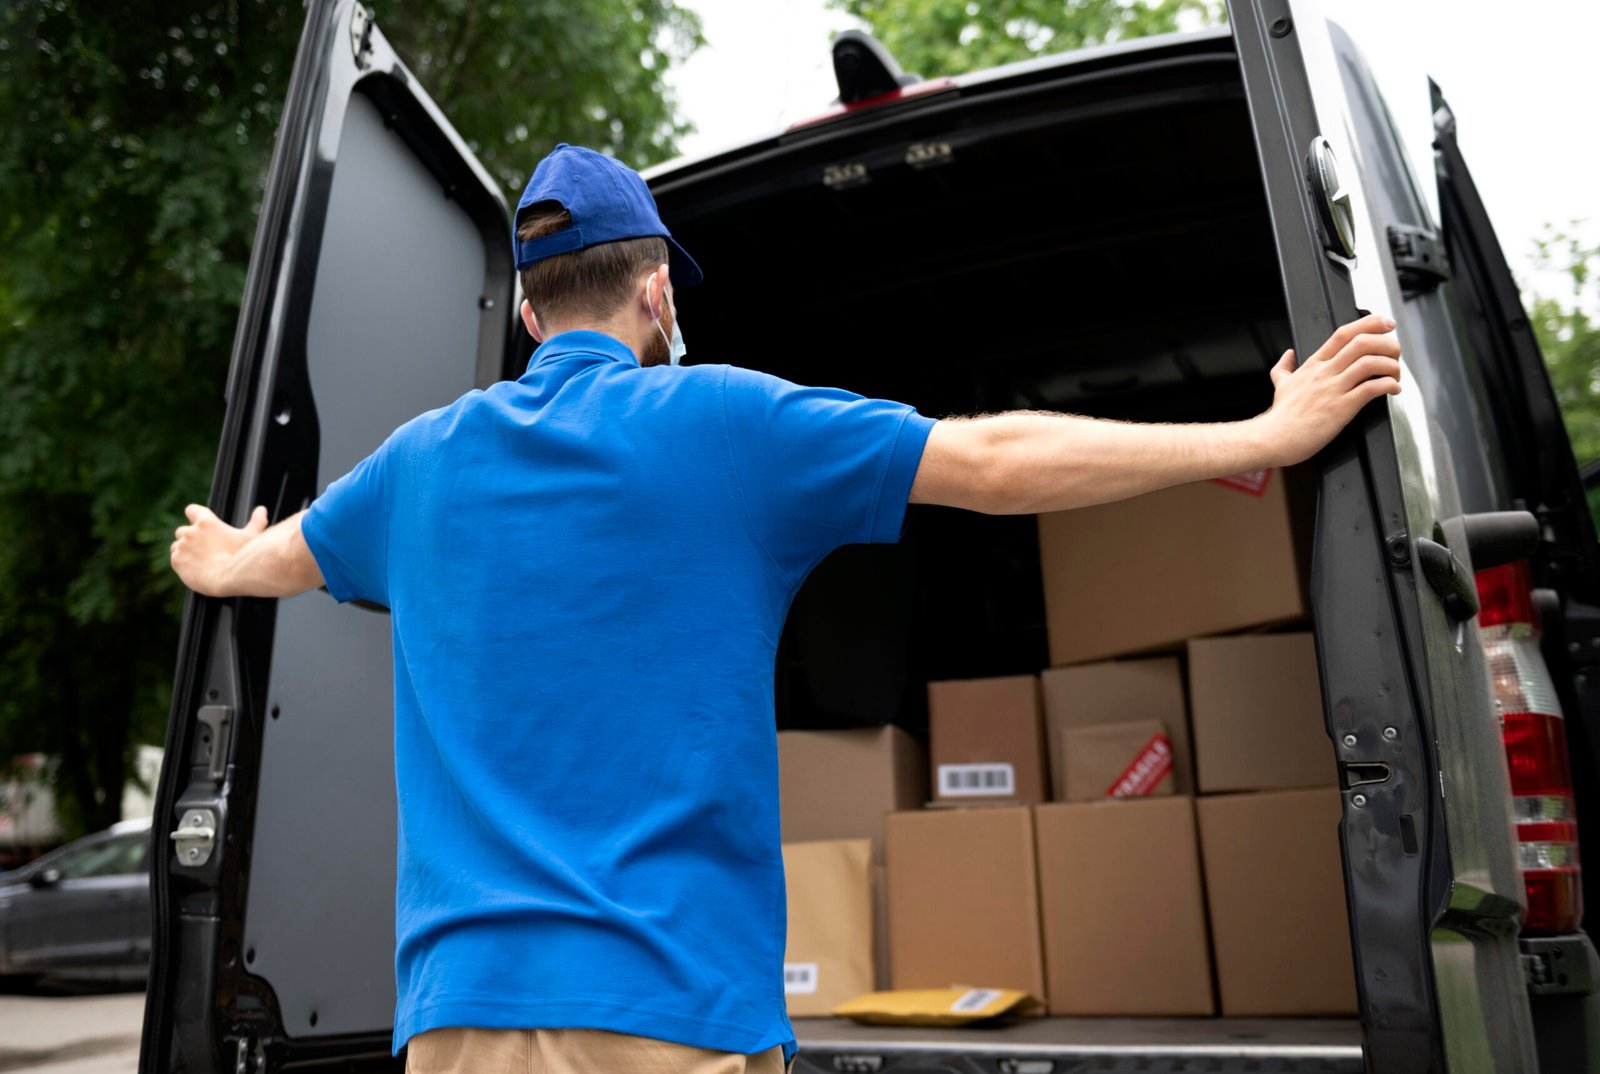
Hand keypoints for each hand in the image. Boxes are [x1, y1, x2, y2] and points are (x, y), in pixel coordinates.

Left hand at [171, 504, 268, 595]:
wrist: (229, 579)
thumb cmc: (242, 557)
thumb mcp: (252, 537)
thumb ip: (256, 522)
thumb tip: (261, 510)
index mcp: (206, 522)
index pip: (192, 510)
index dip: (195, 516)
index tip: (200, 524)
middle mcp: (190, 532)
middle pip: (183, 530)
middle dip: (190, 537)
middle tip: (203, 548)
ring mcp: (182, 547)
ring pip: (177, 545)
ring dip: (185, 550)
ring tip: (199, 560)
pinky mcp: (176, 561)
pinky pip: (175, 559)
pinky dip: (182, 562)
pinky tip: (194, 568)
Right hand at [1255, 313, 1402, 466]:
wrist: (1273, 438)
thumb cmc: (1280, 416)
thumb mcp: (1280, 385)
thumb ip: (1284, 368)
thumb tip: (1287, 355)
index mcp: (1315, 364)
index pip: (1344, 333)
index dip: (1370, 323)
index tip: (1386, 324)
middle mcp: (1325, 373)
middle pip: (1362, 343)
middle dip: (1387, 344)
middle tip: (1396, 352)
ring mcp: (1333, 389)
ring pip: (1370, 363)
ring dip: (1391, 365)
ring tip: (1396, 375)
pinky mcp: (1341, 408)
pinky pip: (1371, 389)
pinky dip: (1388, 386)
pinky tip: (1393, 390)